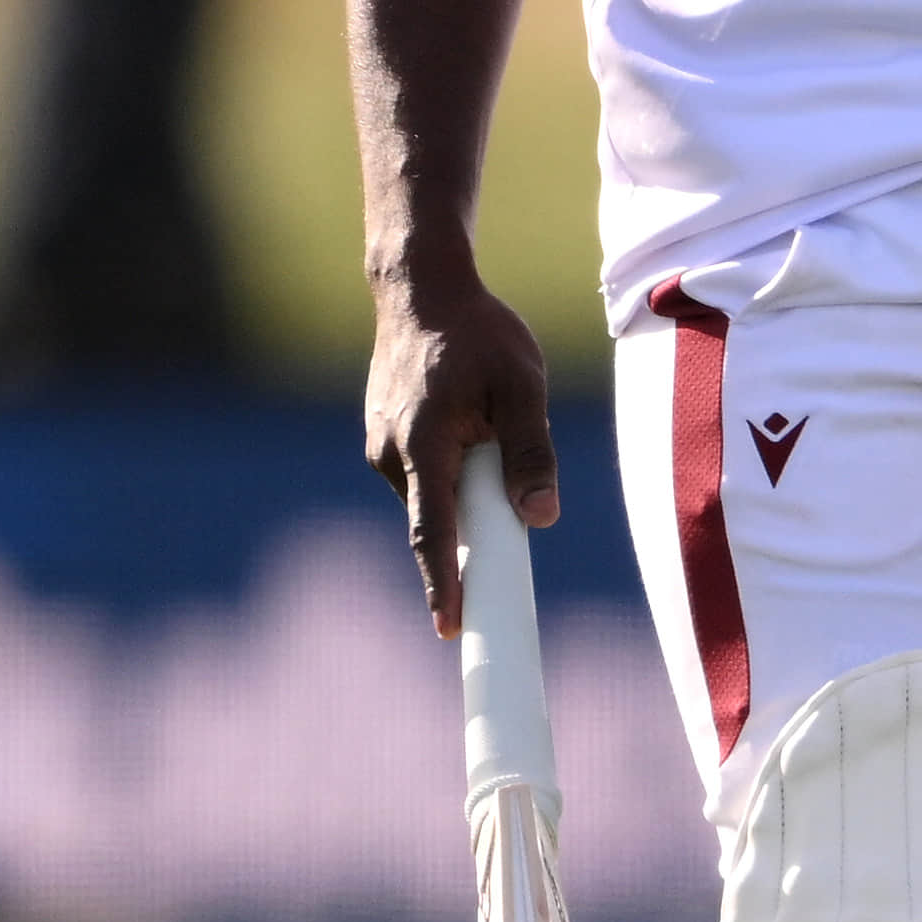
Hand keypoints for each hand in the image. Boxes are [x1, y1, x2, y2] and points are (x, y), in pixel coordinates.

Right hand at [364, 248, 559, 635]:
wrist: (421, 291)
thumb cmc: (480, 335)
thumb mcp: (522, 385)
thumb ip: (531, 451)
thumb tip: (539, 518)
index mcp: (422, 444)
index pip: (434, 532)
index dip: (444, 585)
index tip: (451, 630)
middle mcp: (391, 455)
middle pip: (439, 521)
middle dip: (473, 537)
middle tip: (507, 534)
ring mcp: (382, 449)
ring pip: (435, 496)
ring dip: (467, 491)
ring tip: (490, 428)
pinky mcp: (385, 442)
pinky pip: (426, 477)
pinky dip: (452, 474)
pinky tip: (470, 430)